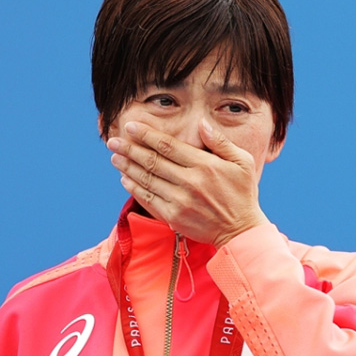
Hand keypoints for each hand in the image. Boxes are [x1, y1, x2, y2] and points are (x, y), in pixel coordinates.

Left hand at [108, 121, 265, 247]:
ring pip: (147, 179)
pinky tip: (125, 179)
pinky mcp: (174, 217)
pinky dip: (135, 188)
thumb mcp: (242, 162)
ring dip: (128, 167)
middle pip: (152, 161)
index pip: (168, 145)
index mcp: (204, 165)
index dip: (147, 135)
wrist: (240, 231)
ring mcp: (179, 201)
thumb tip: (202, 124)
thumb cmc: (242, 193)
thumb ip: (220, 142)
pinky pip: (148, 199)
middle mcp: (189, 182)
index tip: (131, 126)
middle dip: (129, 149)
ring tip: (115, 157)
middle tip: (113, 141)